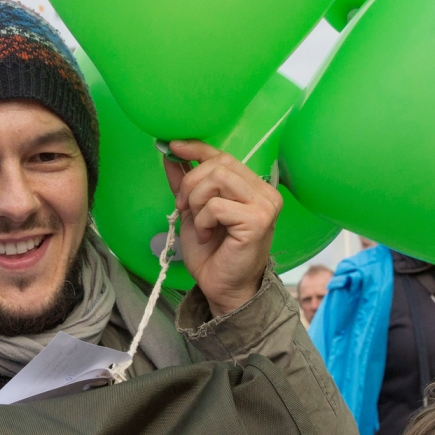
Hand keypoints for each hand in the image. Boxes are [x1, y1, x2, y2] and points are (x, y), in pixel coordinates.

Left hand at [162, 140, 281, 316]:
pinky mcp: (259, 220)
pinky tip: (206, 235)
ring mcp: (265, 205)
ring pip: (218, 178)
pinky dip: (203, 220)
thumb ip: (185, 183)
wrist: (222, 287)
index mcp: (252, 187)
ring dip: (197, 201)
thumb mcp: (192, 211)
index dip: (197, 148)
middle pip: (219, 164)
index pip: (224, 156)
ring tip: (199, 225)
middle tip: (183, 207)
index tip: (173, 146)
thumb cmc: (211, 253)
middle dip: (191, 183)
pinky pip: (217, 205)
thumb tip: (170, 155)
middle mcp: (264, 192)